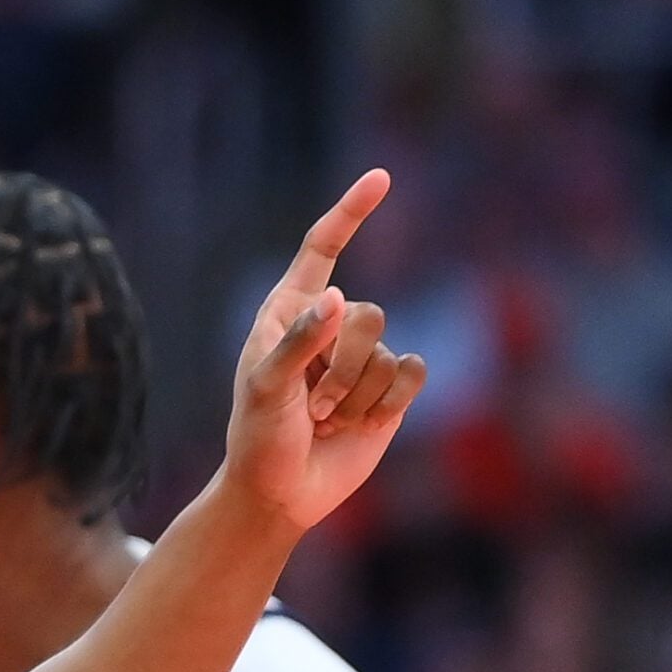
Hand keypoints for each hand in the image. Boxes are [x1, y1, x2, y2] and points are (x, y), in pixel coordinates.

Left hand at [221, 169, 428, 532]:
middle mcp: (329, 326)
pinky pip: (412, 374)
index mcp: (287, 312)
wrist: (281, 493)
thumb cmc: (259, 439)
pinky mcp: (389, 389)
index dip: (351, 213)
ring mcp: (362, 357)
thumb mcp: (266, 389)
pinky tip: (357, 424)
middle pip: (368, 314)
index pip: (322, 249)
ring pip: (388, 351)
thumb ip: (299, 342)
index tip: (382, 178)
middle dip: (342, 368)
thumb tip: (336, 296)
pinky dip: (385, 404)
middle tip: (309, 407)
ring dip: (355, 396)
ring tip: (323, 420)